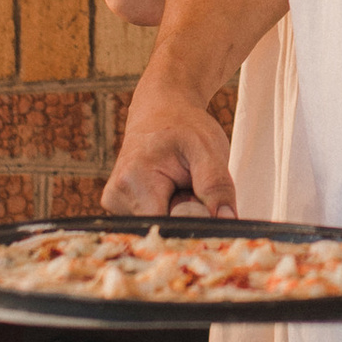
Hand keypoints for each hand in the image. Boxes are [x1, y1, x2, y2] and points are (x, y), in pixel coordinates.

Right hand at [101, 72, 237, 216]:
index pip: (167, 230)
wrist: (160, 110)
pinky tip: (171, 190)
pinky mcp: (120, 207)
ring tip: (181, 185)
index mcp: (133, 182)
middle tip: (194, 188)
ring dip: (179, 214)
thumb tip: (226, 220)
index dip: (193, 227)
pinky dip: (169, 211)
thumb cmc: (184, 126)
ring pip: (160, 228)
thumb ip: (217, 186)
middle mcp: (116, 197)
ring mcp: (115, 204)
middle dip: (188, 219)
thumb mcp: (209, 149)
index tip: (209, 212)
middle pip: (164, 231)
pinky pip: (154, 222)